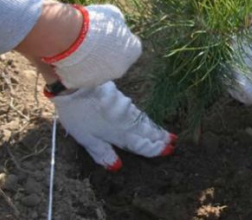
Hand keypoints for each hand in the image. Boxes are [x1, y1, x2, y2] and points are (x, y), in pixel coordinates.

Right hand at [42, 5, 141, 89]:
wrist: (69, 36)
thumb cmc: (94, 23)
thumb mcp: (113, 15)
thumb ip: (119, 23)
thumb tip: (117, 27)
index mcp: (132, 52)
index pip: (131, 47)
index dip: (119, 40)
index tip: (108, 34)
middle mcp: (121, 69)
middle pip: (115, 61)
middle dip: (106, 53)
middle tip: (92, 41)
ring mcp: (101, 79)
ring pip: (97, 70)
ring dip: (91, 62)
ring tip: (77, 47)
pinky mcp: (82, 84)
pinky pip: (80, 76)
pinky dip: (76, 68)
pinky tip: (69, 56)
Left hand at [50, 82, 175, 170]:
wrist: (79, 86)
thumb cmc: (79, 116)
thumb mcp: (86, 139)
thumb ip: (102, 153)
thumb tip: (117, 166)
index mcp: (120, 135)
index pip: (142, 144)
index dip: (155, 148)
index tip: (168, 150)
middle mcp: (127, 123)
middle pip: (147, 132)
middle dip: (160, 138)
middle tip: (173, 141)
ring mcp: (127, 109)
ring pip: (145, 121)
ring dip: (155, 128)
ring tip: (165, 133)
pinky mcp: (122, 99)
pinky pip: (138, 113)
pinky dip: (145, 119)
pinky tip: (146, 119)